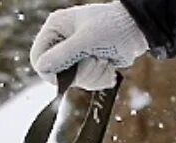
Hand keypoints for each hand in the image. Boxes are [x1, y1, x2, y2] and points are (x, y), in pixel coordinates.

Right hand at [30, 1, 147, 90]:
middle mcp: (63, 41)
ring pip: (75, 82)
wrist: (137, 30)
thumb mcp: (85, 40)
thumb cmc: (112, 26)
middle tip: (95, 59)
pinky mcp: (88, 65)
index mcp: (56, 28)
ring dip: (94, 75)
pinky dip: (100, 78)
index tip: (67, 76)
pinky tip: (108, 64)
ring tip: (104, 59)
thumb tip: (41, 68)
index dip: (50, 71)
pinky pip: (88, 83)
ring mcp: (76, 54)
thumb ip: (62, 55)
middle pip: (58, 74)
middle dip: (81, 73)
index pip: (39, 58)